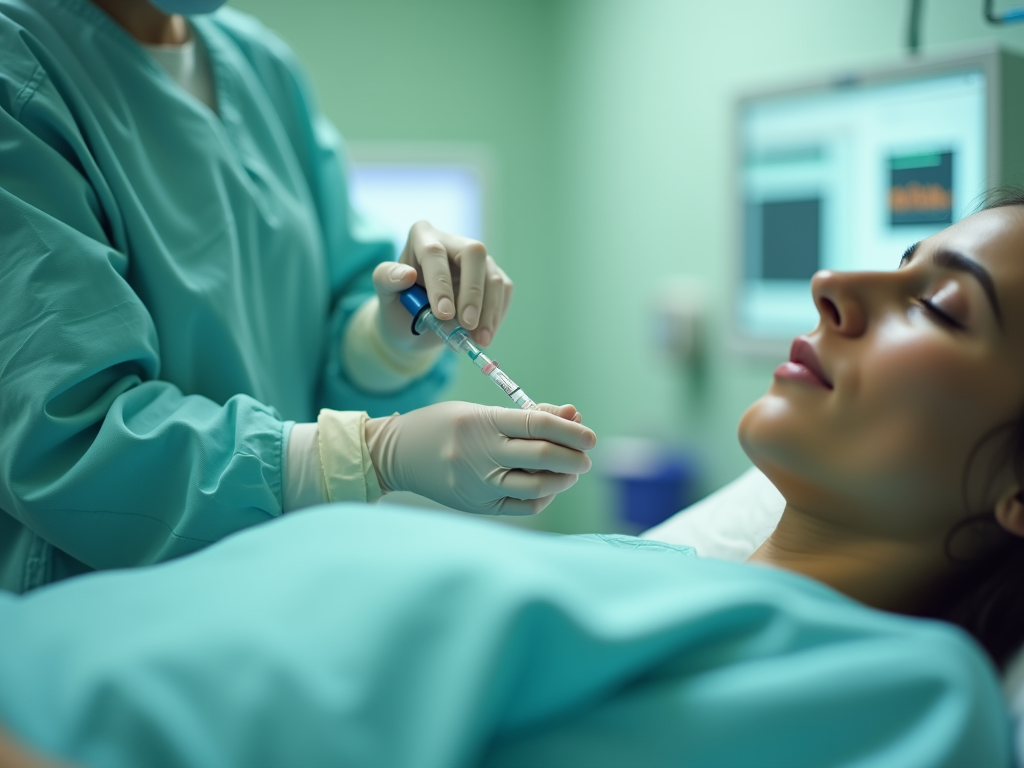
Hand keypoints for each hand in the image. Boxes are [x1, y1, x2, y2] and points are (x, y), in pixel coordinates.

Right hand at [365, 402, 595, 515]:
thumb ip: (528, 415)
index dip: (570, 430)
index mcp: (480, 423)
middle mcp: (479, 455)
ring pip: (536, 487)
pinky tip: (549, 486)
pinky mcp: (477, 506)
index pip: (536, 424)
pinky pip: (523, 506)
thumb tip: (574, 416)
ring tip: (571, 470)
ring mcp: (477, 484)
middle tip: (586, 454)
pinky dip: (544, 496)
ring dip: (563, 479)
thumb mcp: (482, 410)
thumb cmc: (445, 426)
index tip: (589, 436)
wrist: (396, 454)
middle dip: (573, 457)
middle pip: (541, 457)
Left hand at [371, 221, 511, 351]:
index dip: (440, 283)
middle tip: (467, 325)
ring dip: (489, 312)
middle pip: (474, 254)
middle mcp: (453, 242)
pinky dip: (497, 315)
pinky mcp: (492, 276)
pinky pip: (503, 291)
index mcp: (423, 237)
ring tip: (480, 340)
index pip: (434, 254)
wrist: (414, 326)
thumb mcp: (385, 295)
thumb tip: (407, 274)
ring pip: (493, 277)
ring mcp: (476, 259)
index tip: (442, 314)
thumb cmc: (398, 307)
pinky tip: (485, 334)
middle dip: (473, 293)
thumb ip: (387, 280)